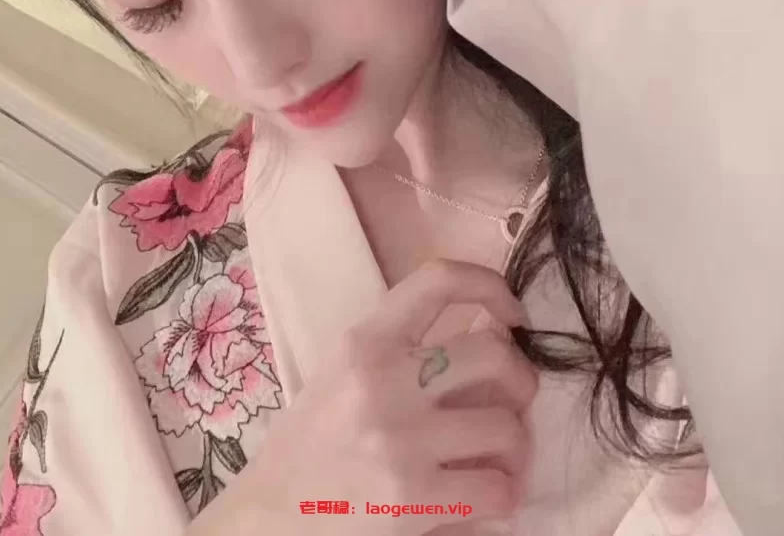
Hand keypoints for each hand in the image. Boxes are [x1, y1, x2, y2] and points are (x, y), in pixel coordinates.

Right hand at [190, 259, 537, 534]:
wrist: (270, 516)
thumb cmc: (314, 441)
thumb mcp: (347, 371)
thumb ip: (405, 347)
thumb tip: (490, 332)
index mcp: (365, 340)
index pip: (439, 280)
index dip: (491, 286)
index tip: (512, 316)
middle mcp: (383, 380)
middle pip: (494, 354)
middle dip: (521, 378)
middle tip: (513, 399)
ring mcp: (400, 440)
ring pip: (507, 426)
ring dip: (515, 446)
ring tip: (499, 455)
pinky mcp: (412, 499)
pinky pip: (498, 488)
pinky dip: (504, 494)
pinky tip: (488, 495)